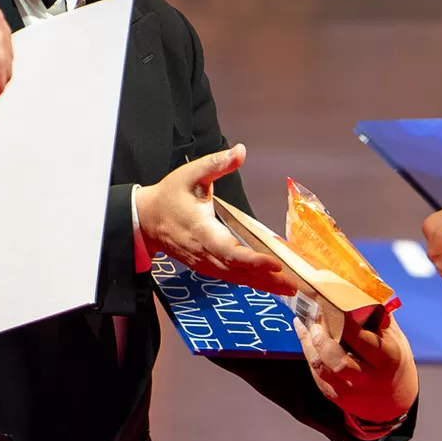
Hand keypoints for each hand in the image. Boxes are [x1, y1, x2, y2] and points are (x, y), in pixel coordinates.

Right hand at [134, 145, 296, 295]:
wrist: (145, 220)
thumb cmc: (169, 196)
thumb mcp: (190, 174)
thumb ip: (216, 163)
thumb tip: (241, 151)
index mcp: (202, 231)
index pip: (230, 251)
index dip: (252, 260)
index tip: (274, 263)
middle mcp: (205, 253)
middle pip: (240, 271)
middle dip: (268, 279)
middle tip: (295, 285)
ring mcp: (206, 264)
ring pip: (238, 278)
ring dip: (264, 285)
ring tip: (291, 289)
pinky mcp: (207, 267)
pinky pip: (233, 278)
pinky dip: (253, 282)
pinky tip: (271, 284)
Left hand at [301, 304, 419, 430]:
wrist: (394, 400)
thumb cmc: (393, 360)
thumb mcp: (395, 338)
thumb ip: (378, 317)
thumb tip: (362, 284)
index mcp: (386, 359)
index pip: (364, 341)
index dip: (347, 323)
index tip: (335, 305)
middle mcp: (368, 378)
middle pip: (339, 362)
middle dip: (322, 339)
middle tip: (316, 320)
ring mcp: (350, 390)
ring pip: (322, 368)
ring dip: (309, 344)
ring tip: (305, 323)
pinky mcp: (335, 395)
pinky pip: (316, 374)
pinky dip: (308, 352)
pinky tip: (304, 333)